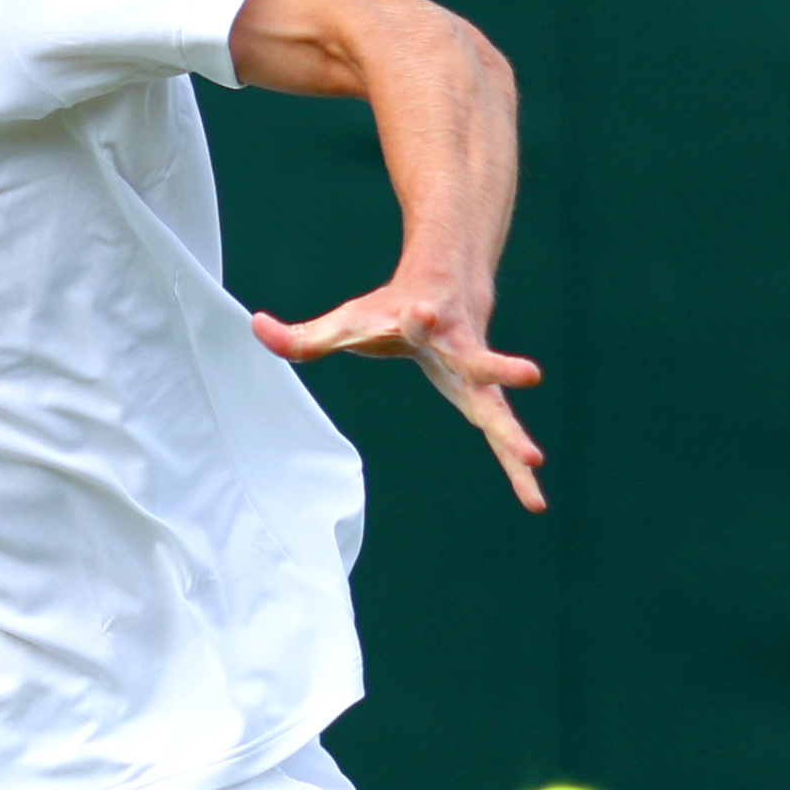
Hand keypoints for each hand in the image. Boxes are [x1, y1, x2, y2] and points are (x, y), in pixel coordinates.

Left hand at [252, 280, 545, 510]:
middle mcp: (458, 346)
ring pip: (500, 406)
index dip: (417, 318)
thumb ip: (304, 335)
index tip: (420, 312)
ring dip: (514, 434)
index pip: (417, 320)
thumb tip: (255, 327)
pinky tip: (535, 504)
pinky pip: (504, 437)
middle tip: (530, 374)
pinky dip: (518, 470)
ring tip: (535, 461)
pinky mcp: (486, 398)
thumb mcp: (347, 320)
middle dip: (498, 368)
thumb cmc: (392, 310)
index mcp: (422, 322)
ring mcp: (477, 375)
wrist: (451, 286)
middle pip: (478, 360)